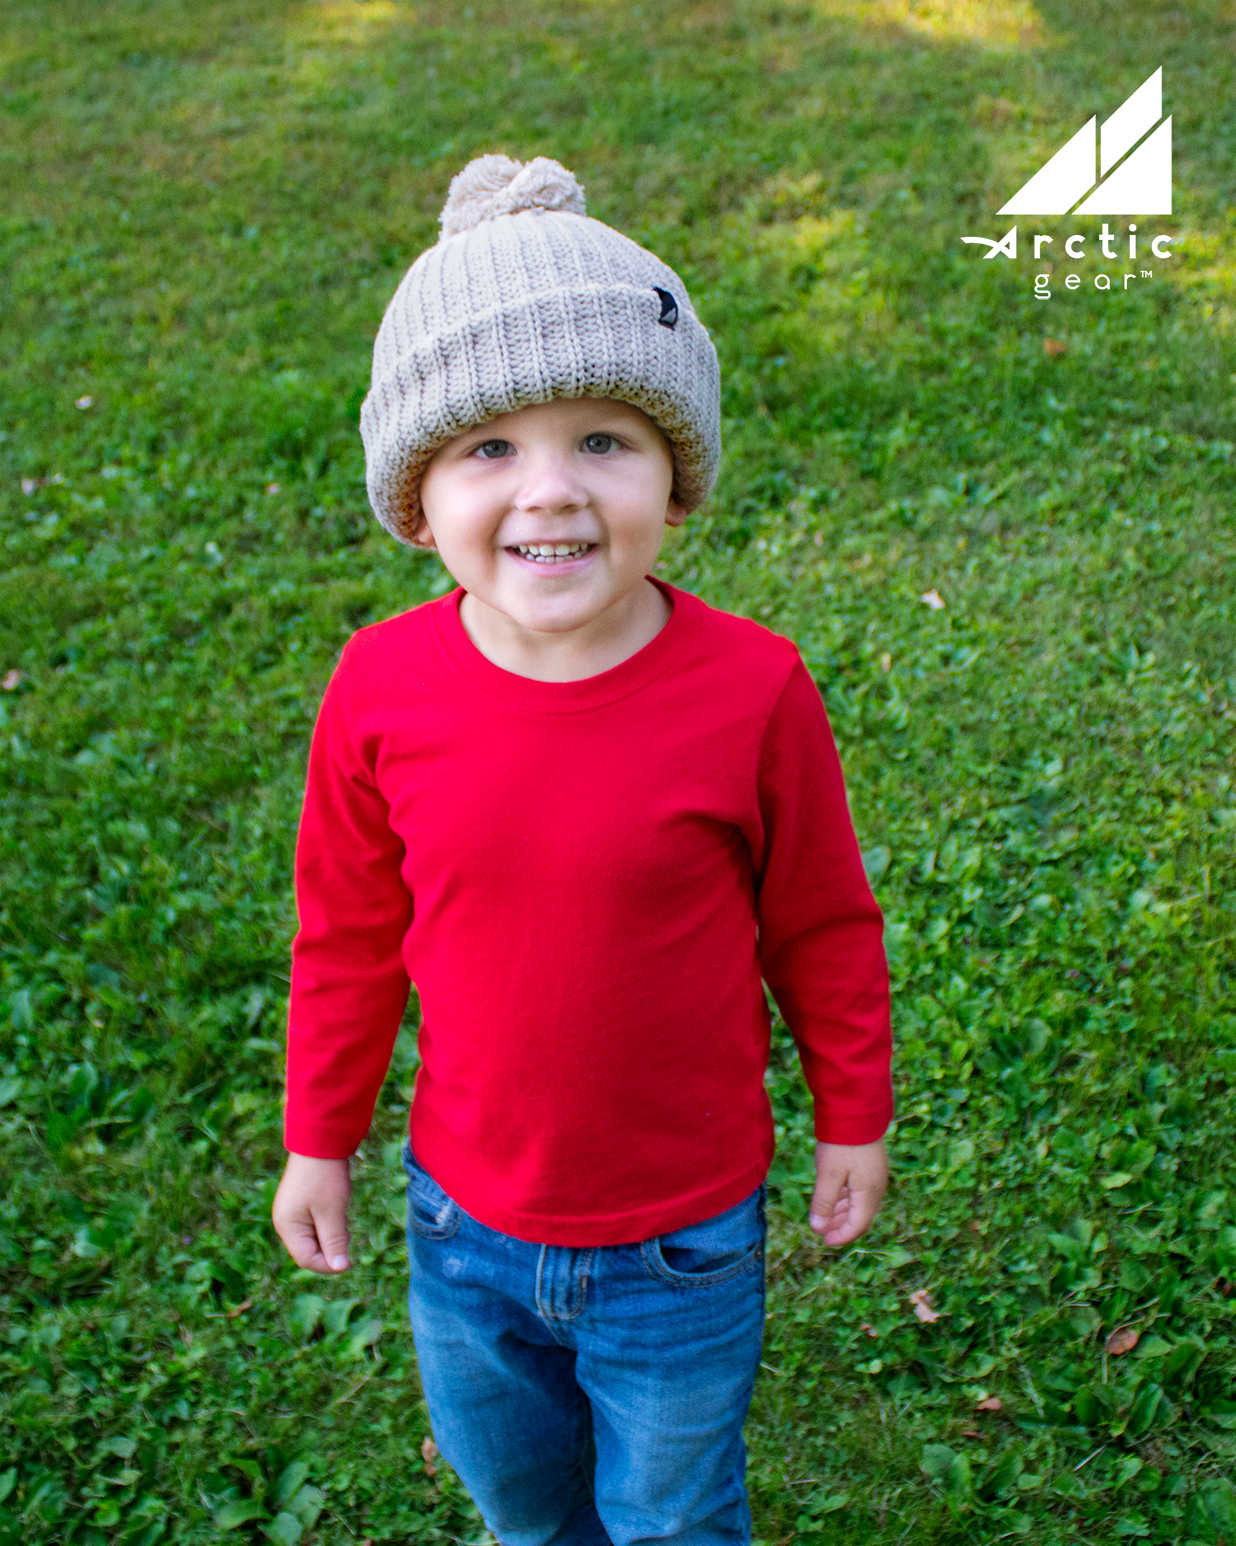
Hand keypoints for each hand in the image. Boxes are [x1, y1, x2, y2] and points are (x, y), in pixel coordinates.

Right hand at [272, 1153, 352, 1272]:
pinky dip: (329, 1221)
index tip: (350, 1260)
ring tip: (341, 1214)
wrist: (320, 1141)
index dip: (329, 1265)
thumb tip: (339, 1269)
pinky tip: (338, 1208)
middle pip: (310, 1250)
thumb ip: (334, 1242)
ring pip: (315, 1237)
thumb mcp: (332, 1212)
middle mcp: (285, 1222)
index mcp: (287, 1227)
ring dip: (332, 1233)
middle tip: (347, 1230)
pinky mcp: (301, 1203)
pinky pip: (316, 1223)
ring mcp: (292, 1212)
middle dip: (331, 1247)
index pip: (307, 1260)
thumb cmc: (325, 1178)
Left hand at [808, 1137, 887, 1245]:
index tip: (823, 1240)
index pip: (858, 1225)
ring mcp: (875, 1176)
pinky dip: (845, 1198)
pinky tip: (832, 1196)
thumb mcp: (828, 1174)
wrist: (857, 1109)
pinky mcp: (870, 1165)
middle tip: (821, 1230)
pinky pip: (859, 1190)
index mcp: (869, 1193)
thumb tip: (817, 1228)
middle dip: (840, 1225)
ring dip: (842, 1212)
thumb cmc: (842, 1143)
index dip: (841, 1236)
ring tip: (824, 1215)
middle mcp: (876, 1187)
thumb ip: (823, 1202)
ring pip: (859, 1203)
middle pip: (860, 1216)